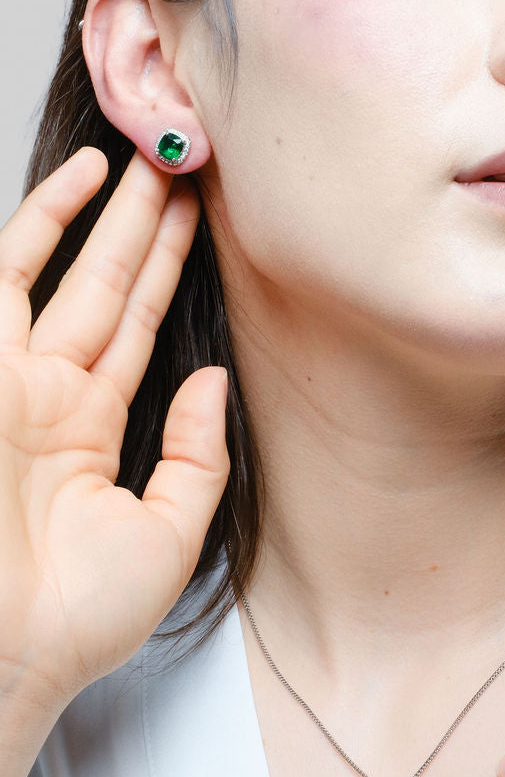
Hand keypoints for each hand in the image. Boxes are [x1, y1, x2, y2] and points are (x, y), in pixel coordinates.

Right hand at [0, 147, 229, 713]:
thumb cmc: (71, 618)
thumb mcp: (164, 536)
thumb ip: (195, 457)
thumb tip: (213, 381)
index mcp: (88, 433)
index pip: (137, 332)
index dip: (170, 275)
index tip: (206, 224)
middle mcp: (48, 395)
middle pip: (108, 289)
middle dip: (146, 228)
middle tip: (188, 166)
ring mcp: (9, 378)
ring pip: (66, 271)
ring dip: (109, 215)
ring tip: (154, 159)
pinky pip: (8, 278)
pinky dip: (42, 223)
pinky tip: (82, 177)